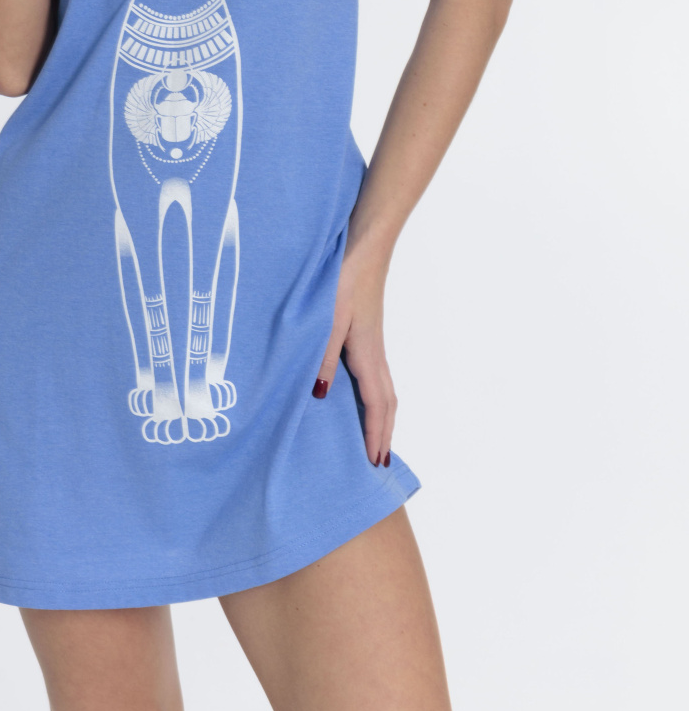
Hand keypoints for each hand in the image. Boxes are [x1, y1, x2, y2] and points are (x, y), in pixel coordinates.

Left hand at [312, 254, 396, 467]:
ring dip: (383, 416)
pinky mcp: (367, 332)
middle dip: (384, 433)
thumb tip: (323, 397)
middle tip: (380, 462)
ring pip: (385, 388)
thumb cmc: (344, 280)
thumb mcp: (328, 320)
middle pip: (388, 402)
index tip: (374, 462)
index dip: (375, 434)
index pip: (377, 405)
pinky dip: (377, 396)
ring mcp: (374, 342)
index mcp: (367, 355)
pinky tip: (363, 395)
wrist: (363, 248)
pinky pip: (377, 375)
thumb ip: (324, 358)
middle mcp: (375, 353)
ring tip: (377, 437)